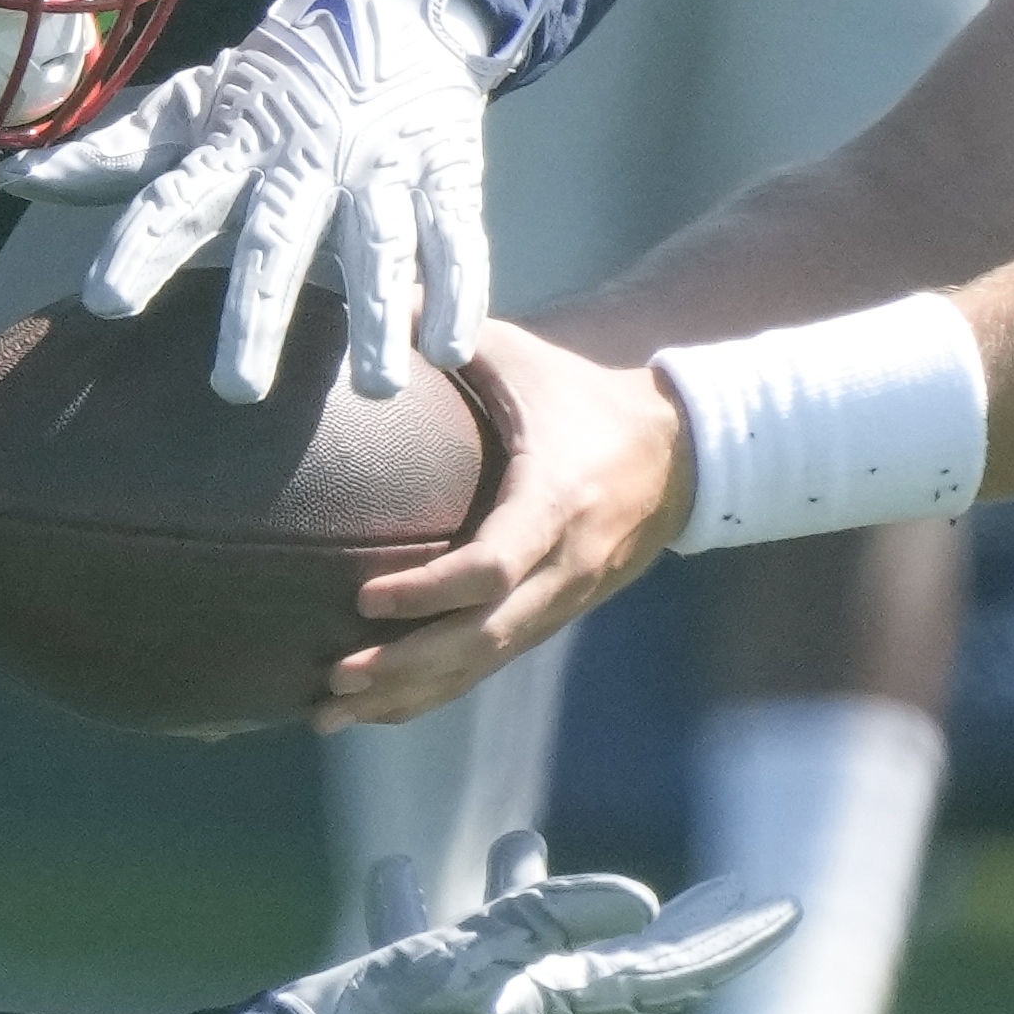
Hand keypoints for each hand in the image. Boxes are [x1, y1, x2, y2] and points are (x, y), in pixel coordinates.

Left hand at [0, 0, 492, 399]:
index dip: (143, 244)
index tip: (107, 301)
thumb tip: (14, 181)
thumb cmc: (276, 83)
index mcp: (234, 144)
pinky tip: (451, 350)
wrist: (391, 9)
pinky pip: (457, 234)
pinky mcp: (447, 172)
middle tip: (235, 391)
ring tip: (377, 386)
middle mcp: (305, 160)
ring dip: (378, 312)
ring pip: (379, 243)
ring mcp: (381, 166)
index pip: (179, 196)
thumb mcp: (195, 107)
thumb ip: (116, 156)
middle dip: (258, 310)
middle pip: (279, 238)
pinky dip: (459, 289)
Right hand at [268, 829, 797, 1013]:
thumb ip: (547, 922)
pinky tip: (398, 869)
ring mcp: (463, 1012)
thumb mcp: (469, 964)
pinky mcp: (403, 1008)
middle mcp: (520, 1013)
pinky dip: (420, 903)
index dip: (730, 942)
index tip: (788, 910)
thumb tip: (645, 900)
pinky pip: (423, 943)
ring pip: (509, 940)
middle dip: (673, 925)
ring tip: (522, 834)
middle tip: (729, 891)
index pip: (665, 972)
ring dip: (528, 891)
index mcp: (553, 1009)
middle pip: (617, 960)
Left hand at [319, 323, 696, 728]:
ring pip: (485, 665)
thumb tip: (369, 299)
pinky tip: (379, 707)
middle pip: (483, 639)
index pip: (492, 566)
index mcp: (555, 501)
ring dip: (410, 695)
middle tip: (332, 680)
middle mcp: (564, 564)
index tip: (363, 598)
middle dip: (405, 668)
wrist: (682, 442)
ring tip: (330, 714)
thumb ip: (445, 332)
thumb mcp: (521, 354)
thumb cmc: (583, 390)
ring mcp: (564, 598)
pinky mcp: (557, 613)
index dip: (427, 593)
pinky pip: (493, 665)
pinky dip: (436, 690)